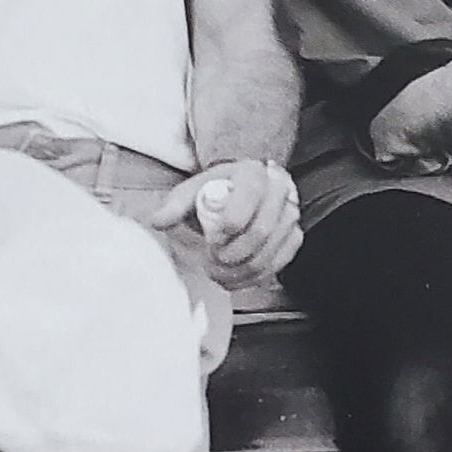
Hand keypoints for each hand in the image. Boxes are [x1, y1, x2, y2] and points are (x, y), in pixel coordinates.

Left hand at [151, 158, 302, 288]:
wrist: (239, 192)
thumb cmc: (217, 191)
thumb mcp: (192, 191)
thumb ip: (175, 205)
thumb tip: (158, 220)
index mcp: (252, 173)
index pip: (249, 199)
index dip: (229, 226)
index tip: (212, 240)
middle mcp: (277, 190)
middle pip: (262, 231)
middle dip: (232, 254)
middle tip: (212, 261)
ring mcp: (289, 214)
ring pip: (269, 254)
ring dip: (239, 271)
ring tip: (218, 272)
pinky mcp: (293, 236)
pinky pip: (278, 264)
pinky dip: (253, 278)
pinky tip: (234, 277)